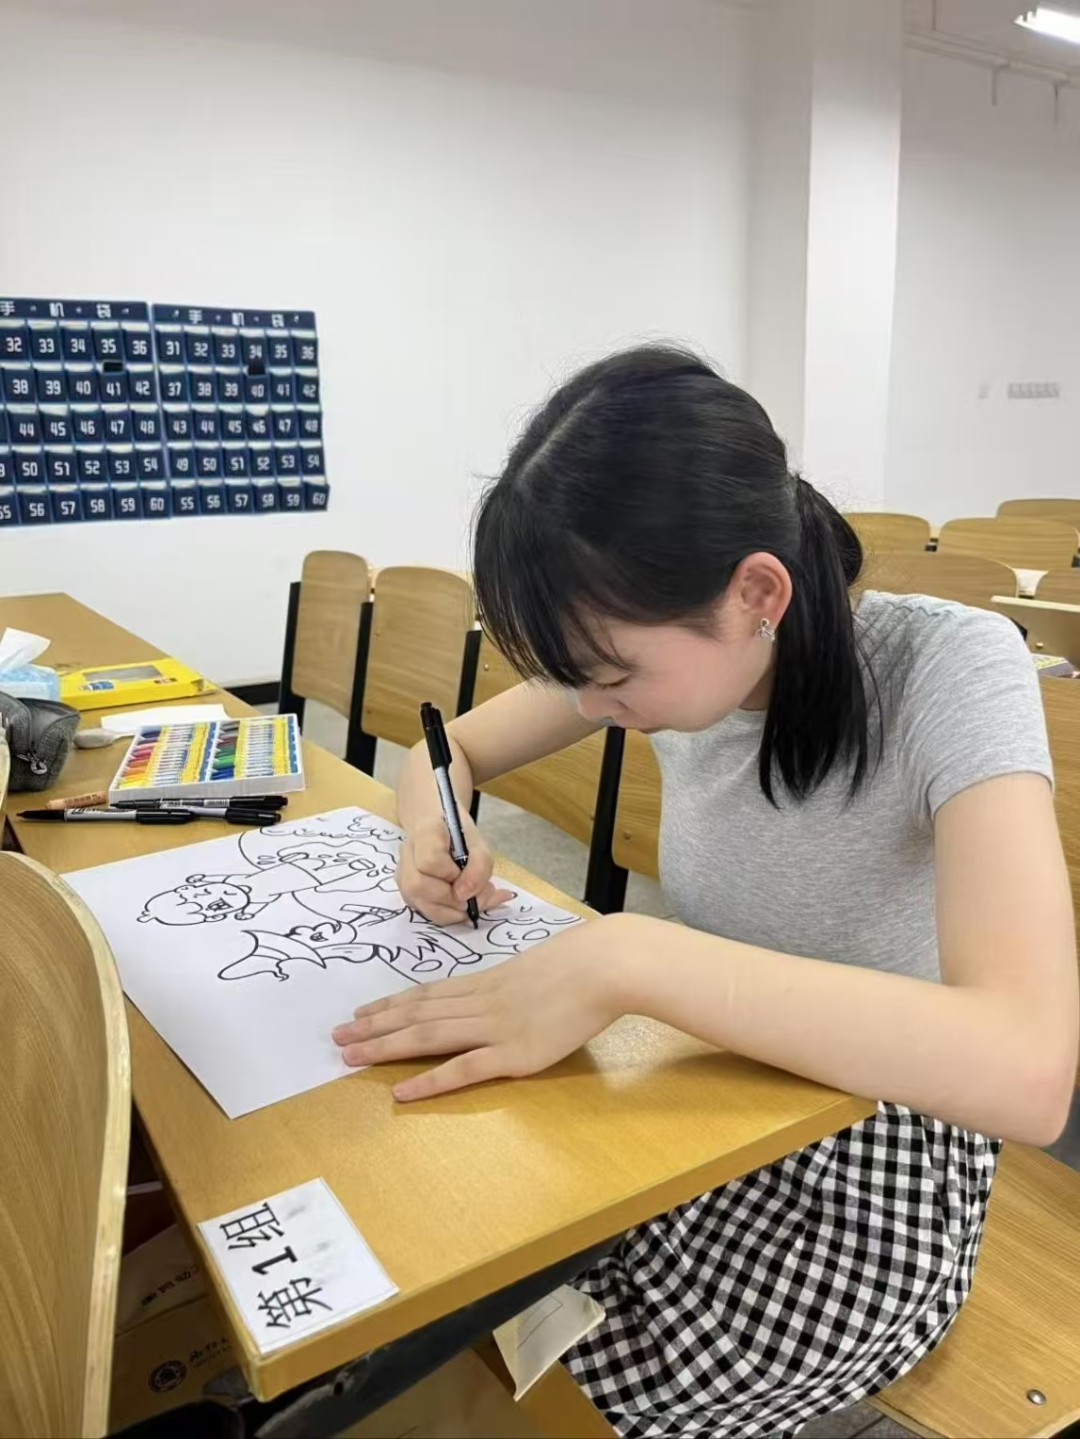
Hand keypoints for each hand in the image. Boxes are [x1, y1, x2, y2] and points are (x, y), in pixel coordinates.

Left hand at [331, 915, 625, 1099]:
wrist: (605, 965)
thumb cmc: (583, 962)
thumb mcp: (539, 967)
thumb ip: (517, 983)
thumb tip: (509, 992)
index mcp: (487, 983)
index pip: (428, 995)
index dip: (391, 1005)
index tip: (361, 1013)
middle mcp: (481, 1003)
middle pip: (417, 1015)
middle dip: (374, 1027)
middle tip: (336, 1039)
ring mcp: (494, 1028)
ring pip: (427, 1038)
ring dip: (385, 1047)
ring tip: (350, 1058)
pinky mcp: (513, 1054)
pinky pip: (462, 1069)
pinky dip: (429, 1081)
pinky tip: (401, 1093)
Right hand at [397, 813, 510, 925]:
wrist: (438, 826)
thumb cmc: (459, 834)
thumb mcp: (479, 845)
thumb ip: (479, 868)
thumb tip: (464, 896)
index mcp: (425, 831)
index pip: (430, 861)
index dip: (451, 874)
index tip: (465, 872)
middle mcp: (407, 853)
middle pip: (417, 886)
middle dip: (451, 899)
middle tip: (476, 896)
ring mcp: (401, 873)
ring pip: (419, 904)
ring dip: (451, 911)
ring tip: (472, 902)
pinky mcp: (405, 891)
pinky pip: (424, 910)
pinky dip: (447, 913)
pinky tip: (462, 905)